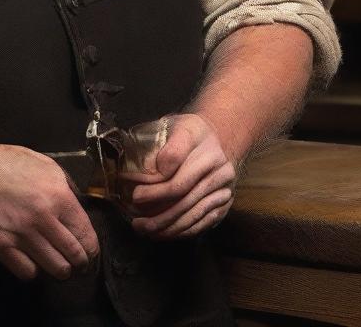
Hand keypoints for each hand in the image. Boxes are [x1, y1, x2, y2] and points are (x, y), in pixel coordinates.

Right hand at [0, 140, 100, 281]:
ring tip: (54, 264)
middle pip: (75, 254)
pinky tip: (27, 260)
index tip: (87, 250)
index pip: (86, 231)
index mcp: (56, 192)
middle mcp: (44, 215)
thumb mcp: (36, 160)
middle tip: (74, 262)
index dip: (89, 245)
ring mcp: (23, 233)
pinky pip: (28, 273)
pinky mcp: (2, 247)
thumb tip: (74, 200)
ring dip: (58, 269)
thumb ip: (59, 181)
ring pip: (56, 268)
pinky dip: (31, 270)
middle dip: (78, 262)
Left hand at [121, 113, 236, 239]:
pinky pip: (202, 221)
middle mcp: (216, 161)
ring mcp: (224, 184)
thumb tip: (138, 175)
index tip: (136, 191)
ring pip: (192, 210)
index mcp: (197, 135)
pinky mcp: (226, 202)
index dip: (154, 177)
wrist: (221, 140)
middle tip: (135, 212)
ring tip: (144, 228)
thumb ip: (156, 146)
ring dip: (165, 224)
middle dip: (155, 204)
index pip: (174, 156)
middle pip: (182, 188)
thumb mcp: (170, 126)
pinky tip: (163, 233)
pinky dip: (180, 231)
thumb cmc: (187, 134)